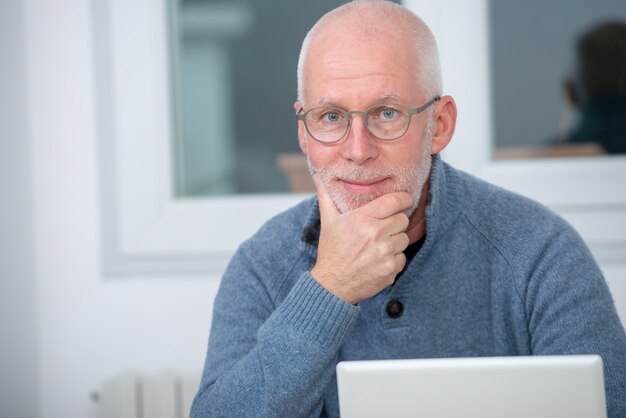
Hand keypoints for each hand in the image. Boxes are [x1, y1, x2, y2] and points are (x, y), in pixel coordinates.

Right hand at [310, 180, 411, 304]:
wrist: (332, 285)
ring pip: (404, 238)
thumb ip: (326, 196)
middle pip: (402, 219)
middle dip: (394, 222)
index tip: (405, 200)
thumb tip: (318, 176)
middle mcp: (376, 234)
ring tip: (378, 246)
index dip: (403, 198)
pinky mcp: (391, 269)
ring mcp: (385, 253)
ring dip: (394, 241)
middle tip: (382, 228)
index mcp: (362, 219)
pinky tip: (378, 260)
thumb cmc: (331, 250)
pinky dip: (393, 259)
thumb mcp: (328, 221)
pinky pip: (402, 257)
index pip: (394, 201)